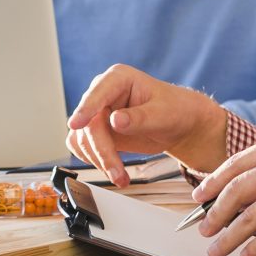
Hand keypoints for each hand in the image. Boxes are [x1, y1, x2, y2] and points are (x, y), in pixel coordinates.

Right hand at [65, 64, 228, 186]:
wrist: (179, 124)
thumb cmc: (174, 110)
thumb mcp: (163, 114)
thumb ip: (139, 118)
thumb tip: (115, 121)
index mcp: (119, 79)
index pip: (96, 94)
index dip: (85, 109)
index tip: (76, 124)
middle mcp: (103, 94)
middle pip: (88, 123)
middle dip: (102, 151)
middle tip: (117, 172)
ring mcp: (97, 113)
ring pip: (82, 138)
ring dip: (98, 160)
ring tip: (121, 177)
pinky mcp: (97, 131)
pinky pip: (83, 147)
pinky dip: (96, 162)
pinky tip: (114, 170)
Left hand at [192, 138, 255, 255]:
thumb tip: (240, 195)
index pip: (238, 162)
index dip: (213, 181)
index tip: (200, 196)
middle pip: (237, 189)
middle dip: (215, 213)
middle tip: (204, 228)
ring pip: (248, 216)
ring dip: (228, 236)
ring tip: (218, 249)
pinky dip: (253, 248)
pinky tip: (247, 255)